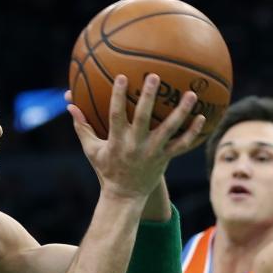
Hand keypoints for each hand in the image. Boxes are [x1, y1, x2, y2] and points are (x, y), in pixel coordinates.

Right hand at [68, 73, 204, 199]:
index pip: (116, 115)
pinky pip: (182, 145)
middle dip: (148, 97)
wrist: (124, 196)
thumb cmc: (107, 169)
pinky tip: (202, 118)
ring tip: (191, 95)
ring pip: (169, 130)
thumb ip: (82, 126)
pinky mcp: (165, 158)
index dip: (118, 96)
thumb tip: (69, 104)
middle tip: (154, 77)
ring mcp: (152, 152)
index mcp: (117, 141)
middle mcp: (135, 145)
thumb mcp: (91, 149)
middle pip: (143, 118)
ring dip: (181, 112)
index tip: (122, 76)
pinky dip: (192, 132)